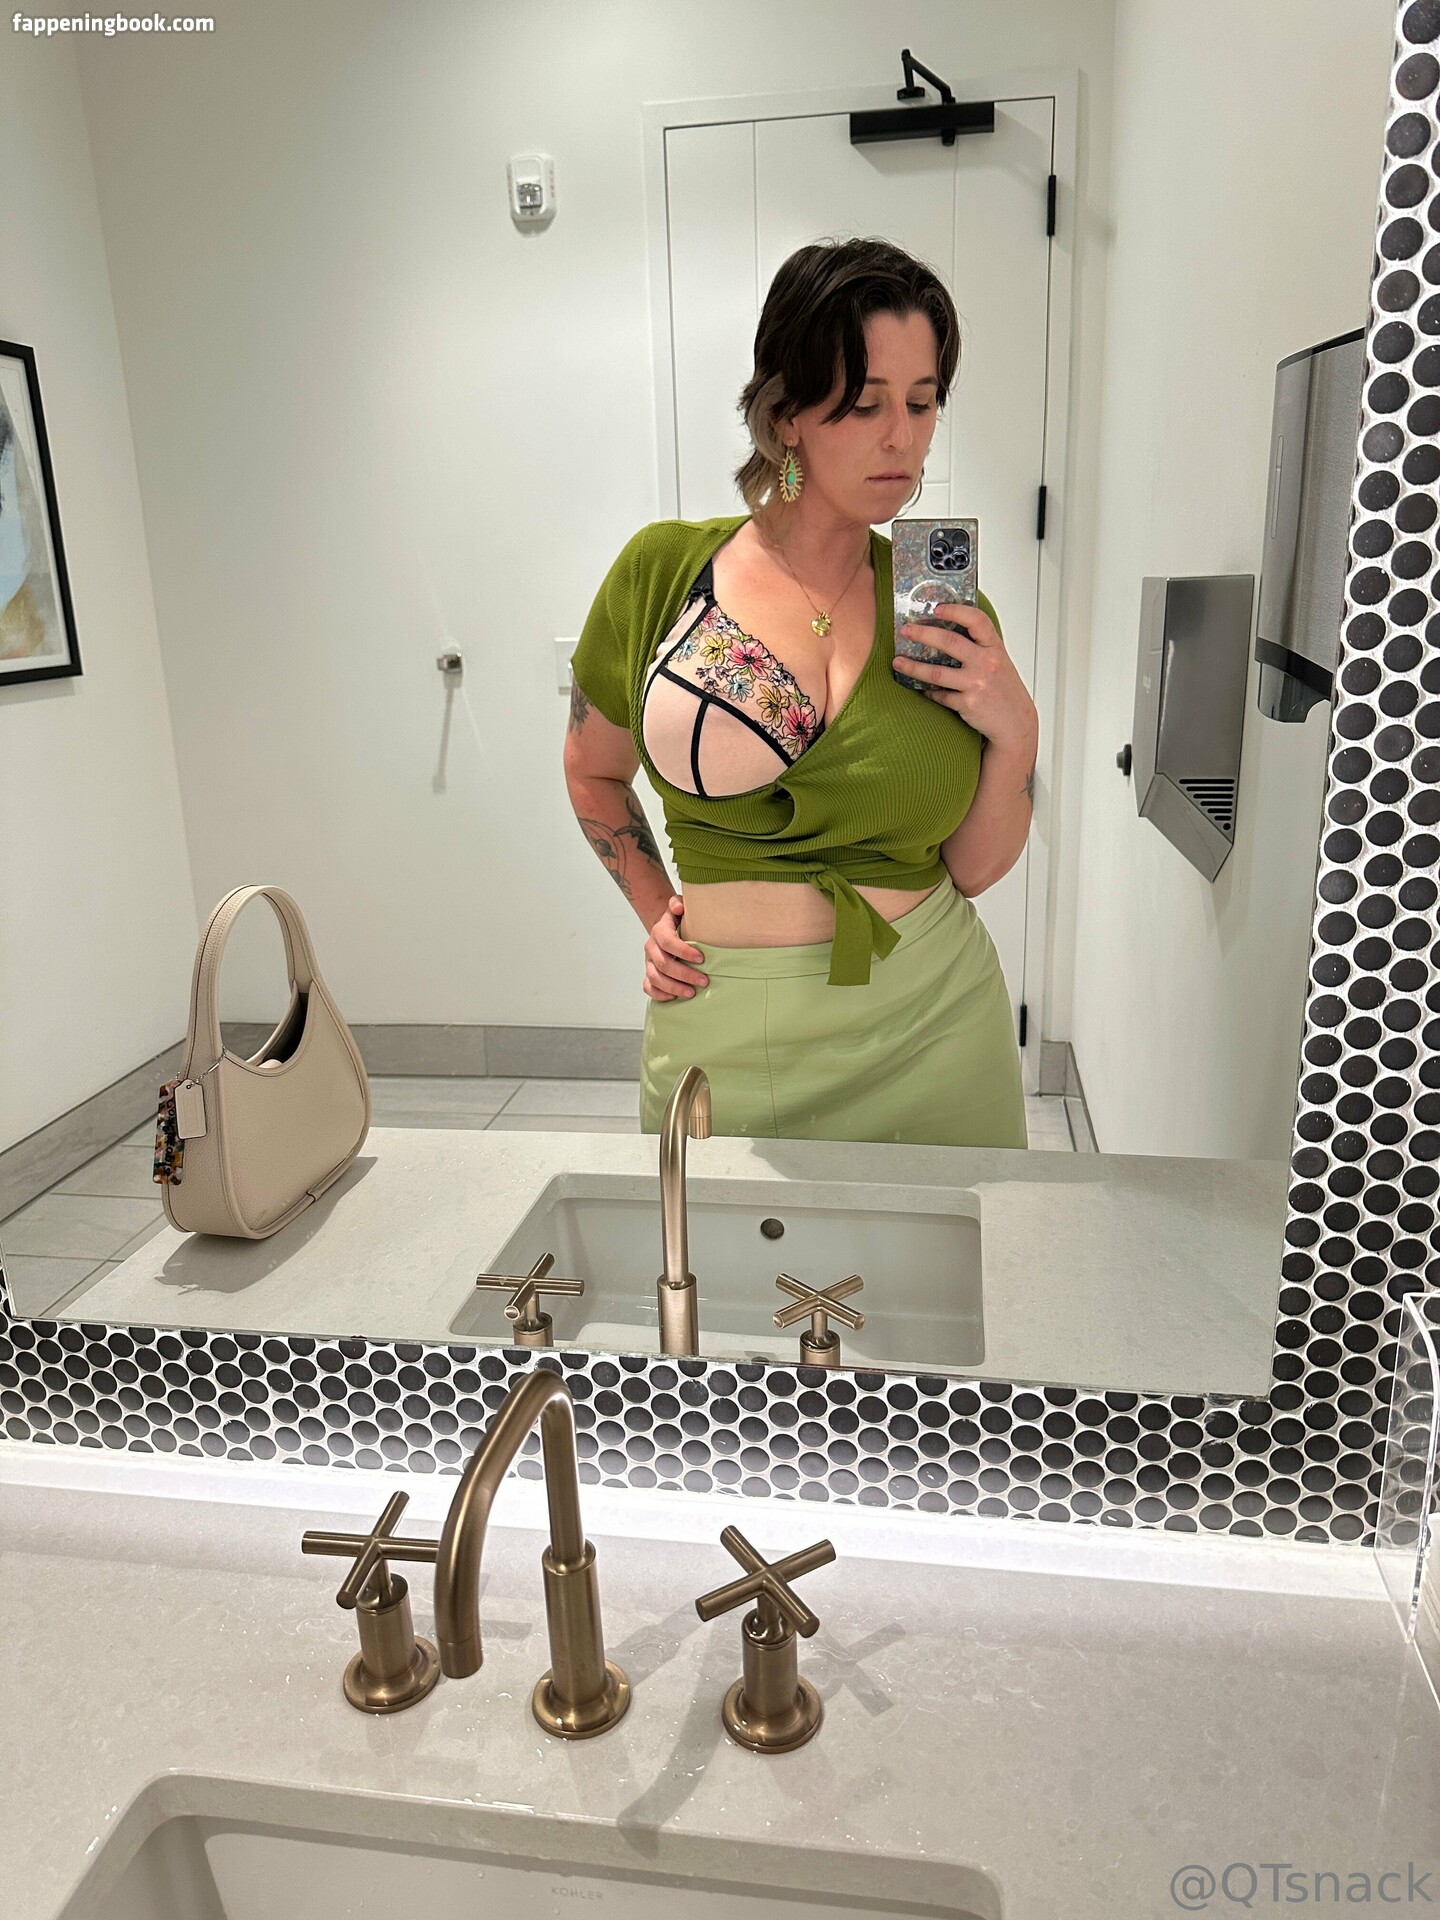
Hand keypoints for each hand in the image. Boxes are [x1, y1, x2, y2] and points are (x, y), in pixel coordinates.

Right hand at [644, 895, 707, 1000]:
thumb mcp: (680, 907)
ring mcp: (648, 962)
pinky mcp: (649, 974)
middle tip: (704, 981)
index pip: (668, 942)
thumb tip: (679, 908)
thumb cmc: (679, 920)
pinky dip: (660, 995)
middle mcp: (651, 947)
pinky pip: (648, 988)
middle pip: (663, 964)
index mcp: (659, 931)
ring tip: (692, 993)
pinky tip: (674, 998)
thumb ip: (678, 903)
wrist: (667, 928)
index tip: (702, 959)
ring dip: (674, 988)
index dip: (684, 952)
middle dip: (684, 974)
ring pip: (655, 978)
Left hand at [898, 603, 1037, 760]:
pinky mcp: (967, 704)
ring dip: (913, 666)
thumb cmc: (1005, 691)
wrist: (1015, 723)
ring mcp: (976, 684)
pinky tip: (920, 689)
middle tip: (905, 630)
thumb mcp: (999, 662)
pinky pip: (939, 695)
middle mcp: (987, 663)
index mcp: (995, 648)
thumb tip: (949, 631)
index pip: (977, 620)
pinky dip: (928, 692)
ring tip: (898, 662)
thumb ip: (980, 647)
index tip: (937, 608)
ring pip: (936, 672)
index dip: (956, 611)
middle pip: (949, 641)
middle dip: (923, 633)